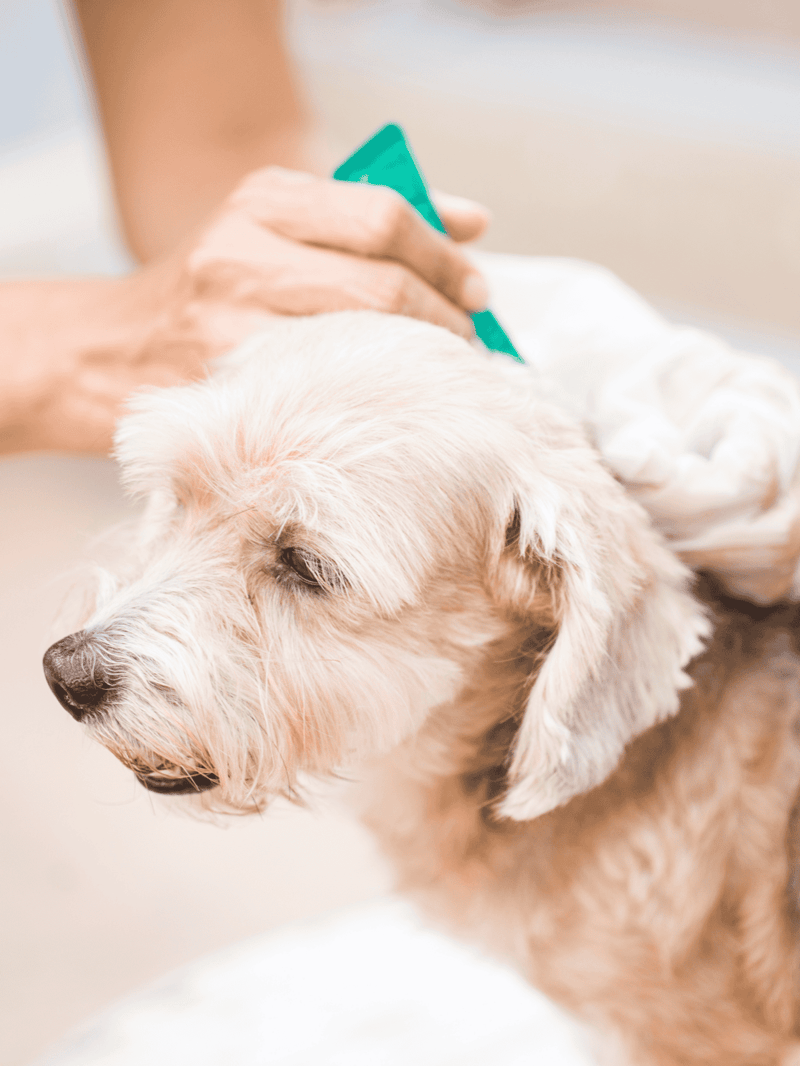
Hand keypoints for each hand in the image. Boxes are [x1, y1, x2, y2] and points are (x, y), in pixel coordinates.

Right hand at [10, 168, 489, 453]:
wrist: (114, 350)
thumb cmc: (214, 290)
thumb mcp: (277, 229)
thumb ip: (369, 218)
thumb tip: (472, 224)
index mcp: (264, 200)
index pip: (382, 216)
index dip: (444, 257)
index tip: (477, 286)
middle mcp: (243, 252)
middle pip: (380, 284)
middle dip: (445, 318)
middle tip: (469, 340)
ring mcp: (230, 325)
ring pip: (360, 344)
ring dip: (417, 363)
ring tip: (440, 373)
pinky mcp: (226, 388)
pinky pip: (326, 395)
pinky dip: (373, 399)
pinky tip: (390, 403)